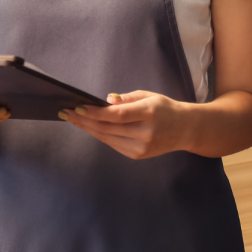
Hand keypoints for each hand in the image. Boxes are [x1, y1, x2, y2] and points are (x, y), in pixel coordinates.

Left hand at [64, 91, 187, 159]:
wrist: (185, 130)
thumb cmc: (165, 108)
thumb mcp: (150, 96)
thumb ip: (127, 99)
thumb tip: (106, 102)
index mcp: (150, 113)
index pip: (117, 115)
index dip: (96, 112)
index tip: (78, 107)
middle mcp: (145, 133)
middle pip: (108, 128)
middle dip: (85, 120)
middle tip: (66, 113)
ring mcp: (141, 147)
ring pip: (107, 138)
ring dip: (88, 128)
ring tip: (73, 119)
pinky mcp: (137, 155)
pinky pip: (112, 144)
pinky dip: (99, 135)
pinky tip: (89, 127)